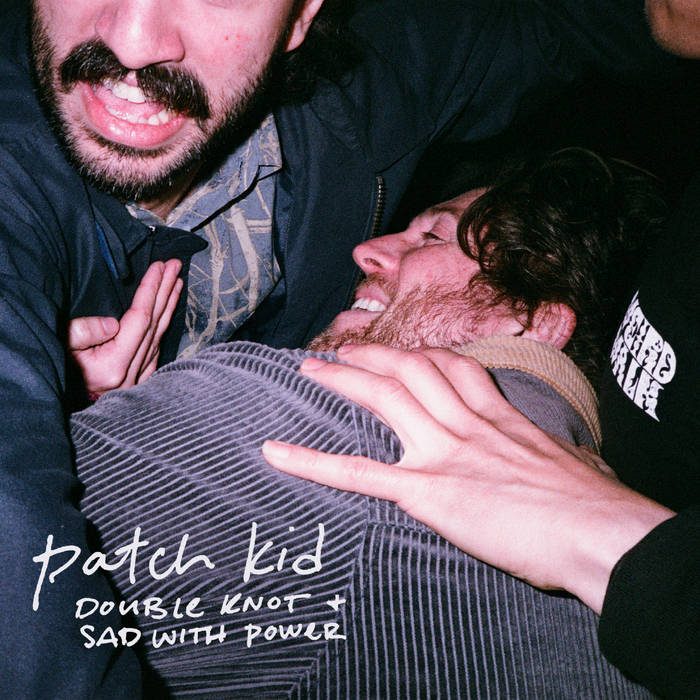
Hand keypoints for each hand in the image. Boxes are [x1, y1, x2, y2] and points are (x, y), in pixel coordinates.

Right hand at [69, 259, 182, 396]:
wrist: (58, 399)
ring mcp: (137, 379)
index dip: (151, 289)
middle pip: (155, 323)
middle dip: (166, 290)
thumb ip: (85, 332)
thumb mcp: (62, 344)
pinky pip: (156, 348)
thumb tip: (113, 323)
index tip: (160, 267)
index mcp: (114, 365)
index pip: (140, 318)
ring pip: (159, 335)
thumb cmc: (55, 366)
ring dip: (168, 306)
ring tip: (176, 283)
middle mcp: (131, 373)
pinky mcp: (138, 381)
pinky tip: (167, 313)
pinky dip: (163, 326)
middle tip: (176, 266)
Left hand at [262, 344, 673, 612]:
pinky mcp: (427, 491)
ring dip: (343, 379)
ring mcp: (443, 452)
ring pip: (385, 398)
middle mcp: (466, 424)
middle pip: (412, 370)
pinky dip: (313, 462)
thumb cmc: (596, 504)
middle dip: (374, 354)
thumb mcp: (575, 465)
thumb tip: (568, 467)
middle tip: (341, 349)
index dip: (424, 357)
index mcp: (501, 417)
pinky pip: (360, 472)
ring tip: (310, 370)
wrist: (599, 531)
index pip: (456, 370)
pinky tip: (277, 454)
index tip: (404, 354)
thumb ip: (554, 458)